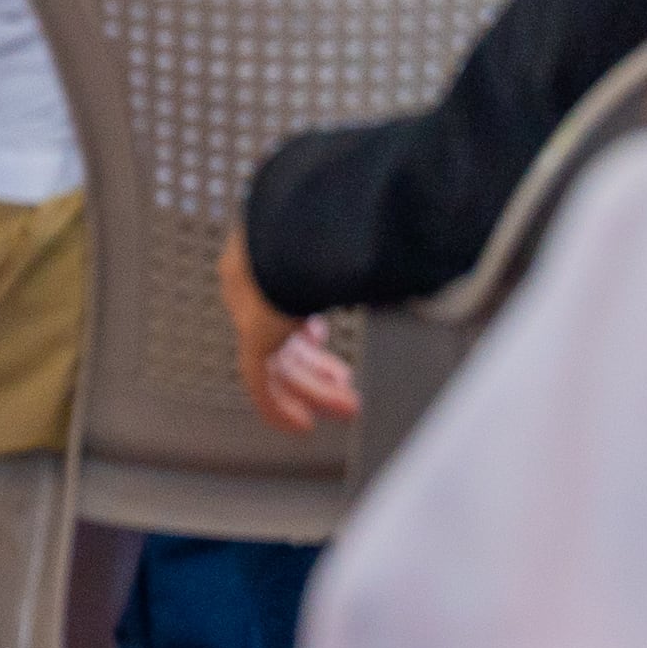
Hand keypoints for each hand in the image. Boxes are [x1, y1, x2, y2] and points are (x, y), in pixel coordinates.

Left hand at [220, 227, 361, 433]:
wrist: (297, 225)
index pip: (283, 301)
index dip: (305, 326)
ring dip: (315, 389)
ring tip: (349, 407)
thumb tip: (396, 253)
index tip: (324, 337)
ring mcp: (250, 310)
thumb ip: (357, 258)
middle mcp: (254, 284)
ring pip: (281, 362)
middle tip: (346, 386)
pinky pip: (259, 382)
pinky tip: (300, 425)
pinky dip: (280, 407)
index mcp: (272, 258)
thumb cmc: (325, 222)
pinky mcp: (252, 334)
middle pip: (284, 336)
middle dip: (318, 365)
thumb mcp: (341, 243)